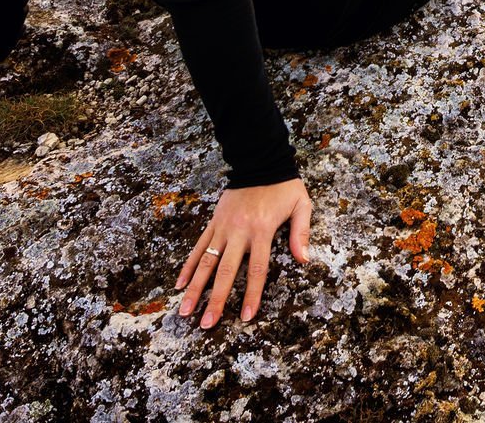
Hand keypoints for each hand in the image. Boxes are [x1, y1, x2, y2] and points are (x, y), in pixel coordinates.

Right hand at [175, 179, 312, 326]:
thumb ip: (301, 233)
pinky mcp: (213, 222)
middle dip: (215, 300)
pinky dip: (188, 266)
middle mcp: (239, 232)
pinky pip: (198, 247)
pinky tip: (179, 284)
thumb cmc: (284, 186)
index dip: (251, 294)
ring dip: (195, 288)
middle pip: (225, 272)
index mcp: (262, 230)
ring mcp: (223, 227)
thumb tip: (304, 260)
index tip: (246, 317)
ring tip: (185, 311)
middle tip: (206, 324)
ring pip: (206, 262)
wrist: (260, 161)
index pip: (256, 269)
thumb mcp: (301, 205)